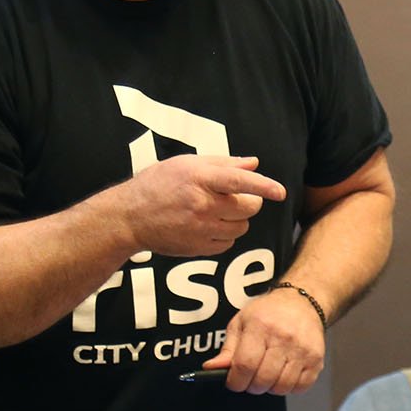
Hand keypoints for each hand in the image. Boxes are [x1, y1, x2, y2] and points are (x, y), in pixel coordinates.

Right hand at [120, 155, 286, 256]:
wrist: (129, 218)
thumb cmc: (158, 184)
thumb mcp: (186, 164)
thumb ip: (223, 163)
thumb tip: (254, 164)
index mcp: (199, 179)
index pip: (238, 181)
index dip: (263, 186)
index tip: (280, 192)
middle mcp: (202, 204)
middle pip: (248, 207)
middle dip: (249, 201)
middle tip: (234, 197)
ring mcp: (200, 229)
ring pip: (242, 227)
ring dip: (237, 219)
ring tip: (216, 211)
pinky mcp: (198, 248)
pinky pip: (228, 243)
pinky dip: (225, 235)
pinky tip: (207, 226)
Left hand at [203, 284, 325, 394]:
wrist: (302, 302)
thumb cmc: (268, 313)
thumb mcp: (241, 323)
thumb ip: (227, 349)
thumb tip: (211, 368)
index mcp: (260, 327)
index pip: (245, 365)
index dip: (235, 381)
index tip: (234, 381)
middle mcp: (283, 338)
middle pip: (263, 380)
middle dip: (252, 386)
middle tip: (251, 378)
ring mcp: (303, 350)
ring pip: (282, 387)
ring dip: (271, 387)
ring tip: (269, 374)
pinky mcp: (317, 359)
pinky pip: (300, 387)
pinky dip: (290, 387)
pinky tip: (285, 373)